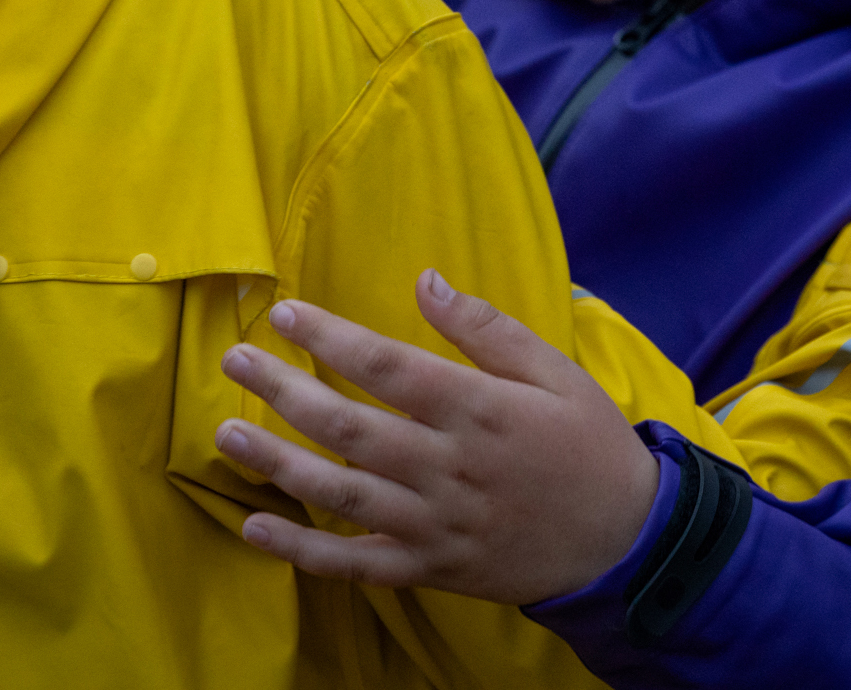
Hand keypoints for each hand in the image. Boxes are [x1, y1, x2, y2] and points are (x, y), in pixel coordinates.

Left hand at [215, 271, 658, 604]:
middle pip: (349, 427)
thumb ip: (487, 329)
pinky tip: (255, 527)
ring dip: (278, 464)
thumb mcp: (556, 372)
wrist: (622, 539)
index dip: (331, 338)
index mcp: (480, 411)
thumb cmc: (588, 445)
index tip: (285, 313)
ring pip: (340, 494)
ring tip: (228, 435)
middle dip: (285, 391)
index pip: (389, 367)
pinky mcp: (430, 569)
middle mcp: (448, 468)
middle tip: (235, 361)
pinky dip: (301, 552)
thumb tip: (425, 282)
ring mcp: (435, 524)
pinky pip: (355, 565)